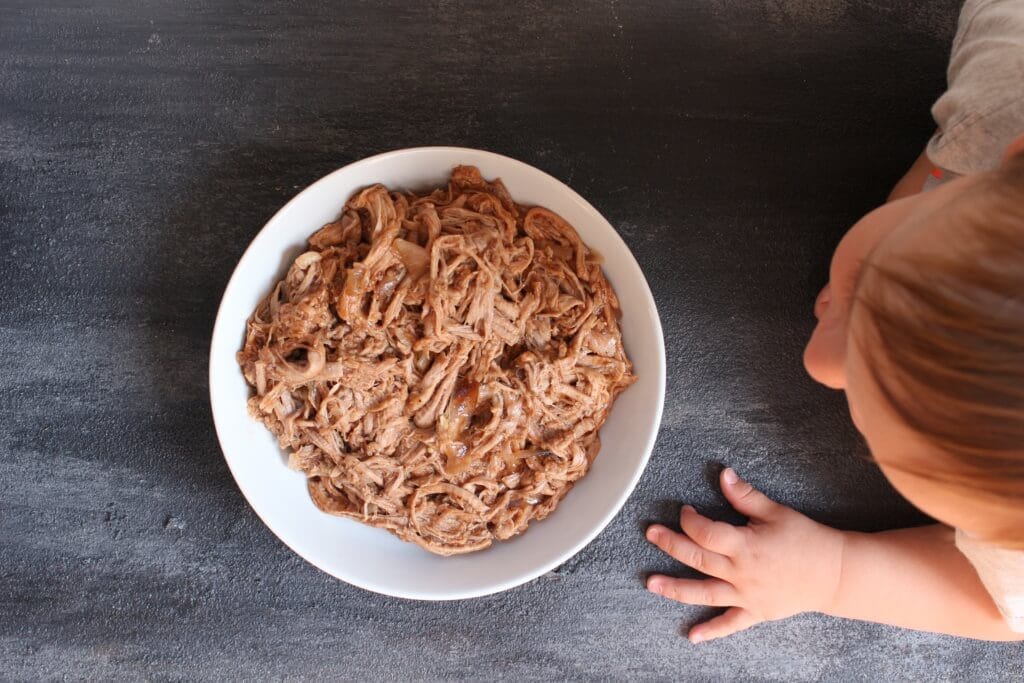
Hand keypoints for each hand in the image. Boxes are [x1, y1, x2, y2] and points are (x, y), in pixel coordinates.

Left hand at [646, 467, 845, 642]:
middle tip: (651, 534)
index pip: (706, 532)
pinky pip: (730, 624)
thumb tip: (723, 475)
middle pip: (697, 559)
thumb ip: (745, 495)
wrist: (836, 573)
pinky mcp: (756, 611)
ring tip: (651, 584)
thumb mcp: (776, 512)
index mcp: (745, 545)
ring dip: (676, 589)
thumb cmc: (807, 539)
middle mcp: (741, 572)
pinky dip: (711, 630)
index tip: (685, 511)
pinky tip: (692, 636)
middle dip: (671, 545)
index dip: (690, 520)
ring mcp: (747, 595)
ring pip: (704, 592)